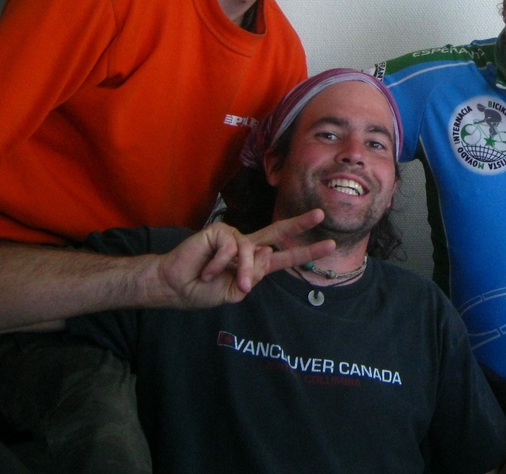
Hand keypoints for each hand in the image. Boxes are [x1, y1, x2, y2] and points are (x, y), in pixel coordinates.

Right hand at [152, 210, 335, 307]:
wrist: (176, 287)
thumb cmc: (204, 291)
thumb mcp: (235, 292)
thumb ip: (254, 275)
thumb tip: (266, 253)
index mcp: (255, 264)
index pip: (284, 257)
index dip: (305, 252)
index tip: (328, 245)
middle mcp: (248, 248)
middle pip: (277, 233)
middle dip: (300, 224)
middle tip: (320, 214)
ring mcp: (235, 238)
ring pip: (251, 252)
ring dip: (241, 271)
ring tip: (223, 282)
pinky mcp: (220, 232)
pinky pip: (230, 249)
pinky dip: (218, 264)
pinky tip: (207, 271)